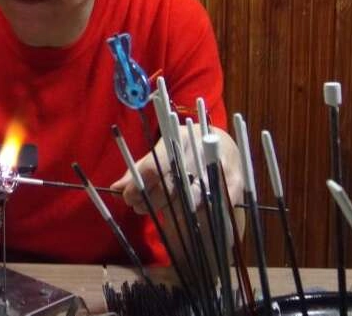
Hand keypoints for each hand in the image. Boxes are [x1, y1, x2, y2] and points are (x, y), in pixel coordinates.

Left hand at [110, 123, 243, 214]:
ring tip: (161, 211)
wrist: (224, 143)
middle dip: (151, 201)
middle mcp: (199, 151)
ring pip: (191, 200)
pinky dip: (198, 213)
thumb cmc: (185, 149)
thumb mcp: (162, 151)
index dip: (137, 187)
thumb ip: (141, 169)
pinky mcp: (236, 182)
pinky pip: (213, 206)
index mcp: (178, 138)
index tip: (128, 197)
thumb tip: (115, 188)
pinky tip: (188, 213)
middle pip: (169, 187)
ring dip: (172, 211)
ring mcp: (219, 167)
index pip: (153, 168)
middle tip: (140, 207)